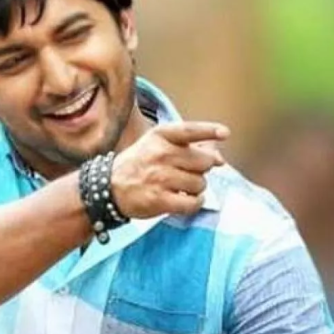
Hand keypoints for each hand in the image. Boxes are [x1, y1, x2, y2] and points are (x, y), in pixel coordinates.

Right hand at [110, 121, 229, 217]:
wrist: (109, 187)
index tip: (224, 133)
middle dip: (202, 169)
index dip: (209, 130)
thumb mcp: (156, 144)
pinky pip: (192, 203)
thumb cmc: (139, 164)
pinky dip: (195, 203)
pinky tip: (186, 200)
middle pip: (204, 162)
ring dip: (196, 188)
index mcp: (160, 136)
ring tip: (182, 187)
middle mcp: (160, 154)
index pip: (189, 130)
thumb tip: (219, 158)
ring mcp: (159, 177)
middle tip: (189, 173)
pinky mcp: (159, 199)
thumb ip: (187, 147)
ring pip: (200, 183)